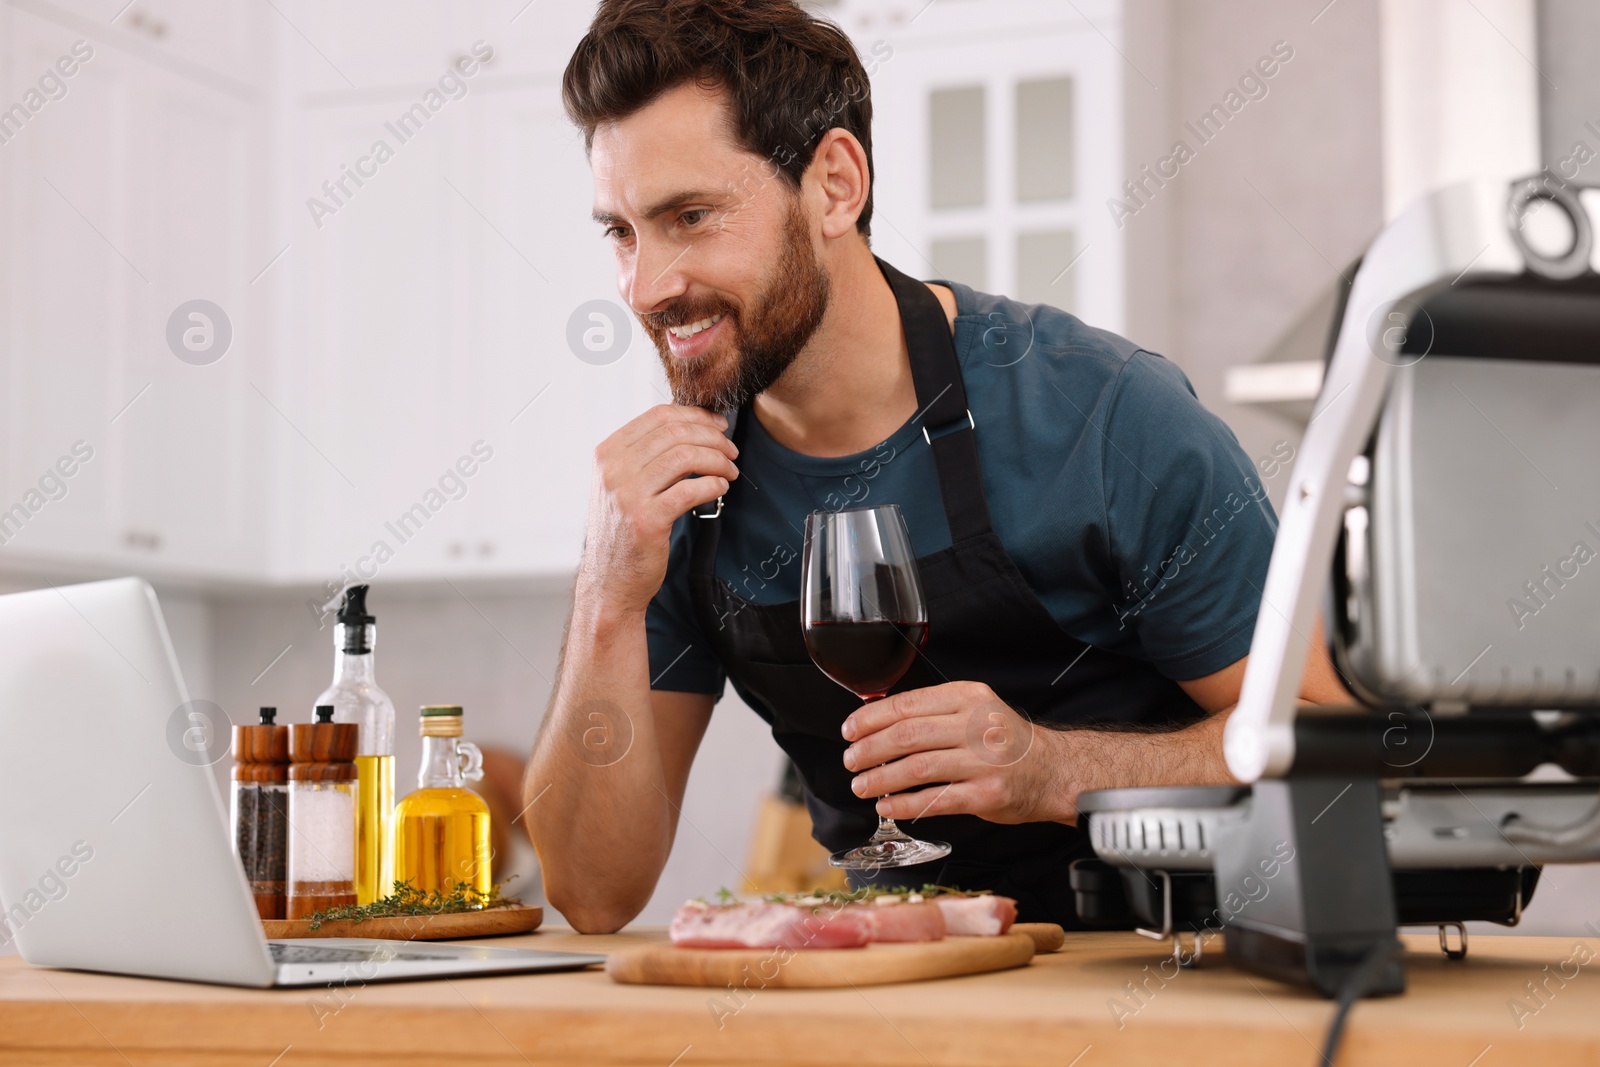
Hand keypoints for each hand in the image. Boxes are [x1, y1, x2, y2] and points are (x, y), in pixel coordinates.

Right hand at [578, 404, 738, 616]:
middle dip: (713, 437)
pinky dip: (713, 484)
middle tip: (731, 450)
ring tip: (730, 471)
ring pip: (685, 457)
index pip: (658, 416)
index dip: (695, 416)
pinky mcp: (647, 520)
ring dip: (718, 460)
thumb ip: (646, 456)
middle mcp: (613, 470)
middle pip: (675, 433)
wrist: (609, 581)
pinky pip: (691, 490)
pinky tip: (721, 489)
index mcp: (607, 454)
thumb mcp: (622, 485)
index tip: (718, 425)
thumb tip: (693, 427)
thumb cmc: (623, 531)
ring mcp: (627, 495)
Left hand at [839, 681, 1071, 824]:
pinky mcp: (986, 794)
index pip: (908, 704)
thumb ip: (935, 712)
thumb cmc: (1006, 742)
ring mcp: (983, 761)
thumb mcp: (976, 710)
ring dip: (881, 779)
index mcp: (968, 698)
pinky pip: (935, 800)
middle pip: (908, 735)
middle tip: (850, 761)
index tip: (850, 731)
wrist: (1053, 770)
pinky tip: (887, 805)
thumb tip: (878, 720)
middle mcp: (976, 726)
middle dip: (869, 749)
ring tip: (861, 785)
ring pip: (917, 768)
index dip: (871, 719)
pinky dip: (904, 804)